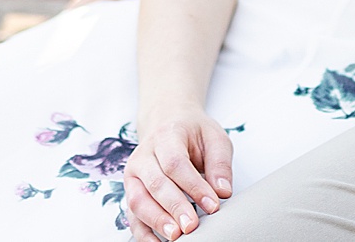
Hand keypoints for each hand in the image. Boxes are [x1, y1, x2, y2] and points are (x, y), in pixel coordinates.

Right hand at [123, 106, 232, 240]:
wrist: (168, 124)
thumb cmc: (193, 133)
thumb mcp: (214, 137)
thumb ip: (220, 163)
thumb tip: (223, 191)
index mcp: (166, 137)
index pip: (176, 164)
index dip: (194, 187)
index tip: (212, 205)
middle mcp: (144, 156)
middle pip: (155, 184)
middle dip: (174, 208)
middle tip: (192, 226)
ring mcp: (133, 175)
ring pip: (138, 201)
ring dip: (156, 221)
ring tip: (176, 236)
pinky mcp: (131, 192)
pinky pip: (132, 216)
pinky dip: (142, 232)